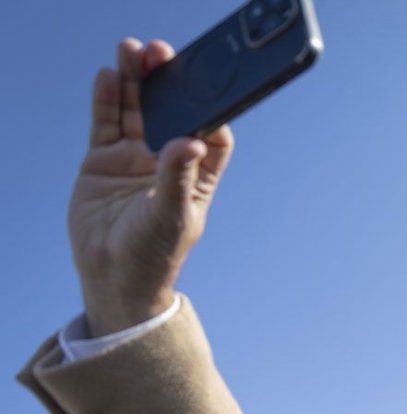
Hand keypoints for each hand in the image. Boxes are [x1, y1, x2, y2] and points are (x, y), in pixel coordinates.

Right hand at [70, 38, 233, 336]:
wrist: (113, 277)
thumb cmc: (154, 253)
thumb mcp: (171, 216)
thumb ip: (178, 177)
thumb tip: (193, 141)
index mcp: (197, 174)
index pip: (210, 132)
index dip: (209, 106)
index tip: (205, 83)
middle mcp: (168, 160)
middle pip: (170, 110)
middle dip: (167, 81)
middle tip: (161, 53)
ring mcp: (135, 157)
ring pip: (136, 109)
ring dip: (136, 80)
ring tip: (132, 51)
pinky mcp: (104, 159)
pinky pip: (106, 122)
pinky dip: (107, 99)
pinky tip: (109, 75)